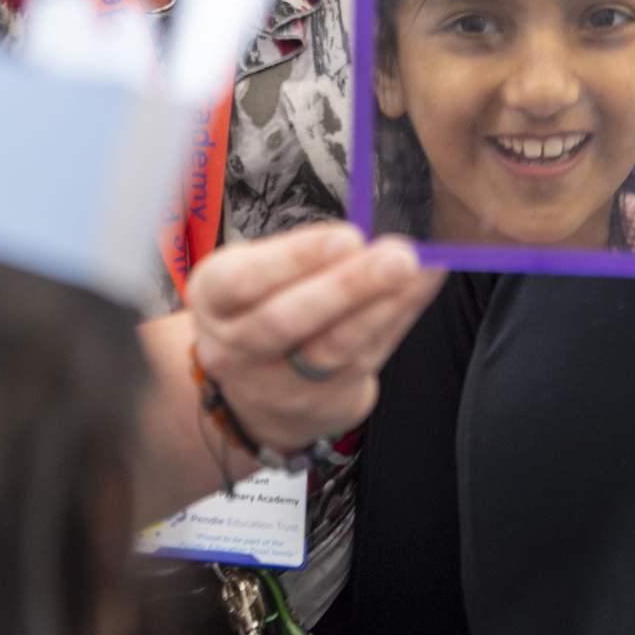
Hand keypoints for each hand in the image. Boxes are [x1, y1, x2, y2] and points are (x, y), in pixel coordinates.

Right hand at [186, 222, 445, 451]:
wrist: (255, 395)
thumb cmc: (259, 308)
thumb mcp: (252, 273)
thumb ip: (296, 255)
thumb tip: (361, 233)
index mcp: (213, 301)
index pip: (243, 281)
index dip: (294, 259)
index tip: (347, 237)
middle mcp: (236, 347)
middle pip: (289, 321)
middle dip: (348, 286)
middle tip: (398, 257)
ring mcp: (279, 383)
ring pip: (333, 347)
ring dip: (382, 306)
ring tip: (418, 271)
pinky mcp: (323, 402)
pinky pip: (367, 356)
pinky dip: (398, 317)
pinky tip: (421, 288)